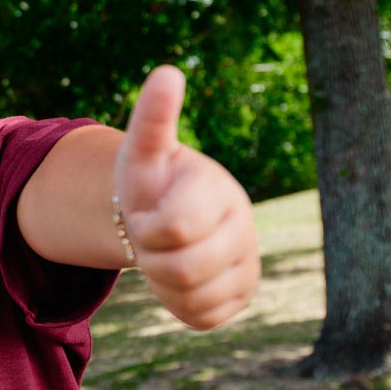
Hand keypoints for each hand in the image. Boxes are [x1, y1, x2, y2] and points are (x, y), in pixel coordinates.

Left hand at [114, 65, 259, 328]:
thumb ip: (153, 118)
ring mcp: (247, 268)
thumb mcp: (143, 151)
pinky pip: (198, 317)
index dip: (145, 225)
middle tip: (149, 237)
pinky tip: (177, 277)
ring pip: (189, 297)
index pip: (174, 228)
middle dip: (150, 256)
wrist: (165, 215)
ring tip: (164, 253)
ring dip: (160, 281)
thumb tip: (167, 72)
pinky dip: (176, 302)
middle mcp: (244, 230)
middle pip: (180, 269)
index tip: (146, 210)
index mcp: (220, 192)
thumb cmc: (151, 181)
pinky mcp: (240, 300)